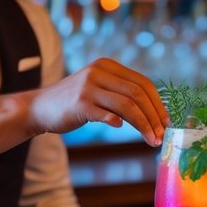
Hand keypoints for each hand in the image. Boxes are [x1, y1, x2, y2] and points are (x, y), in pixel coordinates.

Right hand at [26, 57, 167, 145]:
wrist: (39, 107)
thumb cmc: (74, 102)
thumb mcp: (98, 89)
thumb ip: (121, 93)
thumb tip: (154, 114)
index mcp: (107, 65)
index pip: (143, 83)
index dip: (158, 104)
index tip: (166, 122)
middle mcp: (99, 72)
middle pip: (138, 94)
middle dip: (154, 117)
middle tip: (161, 135)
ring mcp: (88, 87)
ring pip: (127, 105)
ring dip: (144, 125)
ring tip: (151, 140)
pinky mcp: (79, 104)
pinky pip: (106, 114)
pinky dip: (118, 122)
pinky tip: (122, 130)